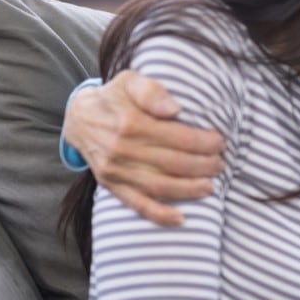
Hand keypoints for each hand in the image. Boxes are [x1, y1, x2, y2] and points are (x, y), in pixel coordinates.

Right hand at [64, 70, 224, 224]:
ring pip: (161, 186)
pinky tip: (180, 219)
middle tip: (221, 164)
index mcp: (131, 123)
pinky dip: (160, 214)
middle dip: (204, 166)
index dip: (205, 142)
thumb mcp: (130, 81)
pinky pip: (137, 204)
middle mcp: (122, 149)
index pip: (179, 137)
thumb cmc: (114, 98)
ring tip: (211, 186)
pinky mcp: (111, 186)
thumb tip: (174, 109)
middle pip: (174, 163)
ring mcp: (116, 171)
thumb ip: (152, 90)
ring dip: (190, 189)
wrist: (79, 118)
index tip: (221, 142)